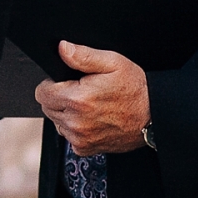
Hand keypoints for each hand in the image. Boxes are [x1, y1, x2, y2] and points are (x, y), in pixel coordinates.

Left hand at [35, 40, 150, 155]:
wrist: (155, 115)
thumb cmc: (136, 89)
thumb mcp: (112, 63)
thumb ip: (83, 55)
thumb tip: (62, 48)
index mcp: (78, 99)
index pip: (41, 93)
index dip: (52, 84)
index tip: (67, 82)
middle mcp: (76, 122)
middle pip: (47, 108)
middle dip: (59, 98)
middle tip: (81, 92)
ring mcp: (80, 138)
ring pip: (57, 122)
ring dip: (66, 114)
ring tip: (88, 106)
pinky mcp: (85, 148)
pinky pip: (68, 137)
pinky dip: (75, 129)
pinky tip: (92, 120)